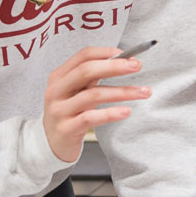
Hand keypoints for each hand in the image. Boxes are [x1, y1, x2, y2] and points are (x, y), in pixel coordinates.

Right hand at [42, 47, 149, 162]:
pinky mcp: (66, 129)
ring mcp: (59, 110)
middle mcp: (56, 91)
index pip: (83, 56)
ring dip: (122, 92)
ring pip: (93, 95)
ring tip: (144, 92)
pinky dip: (111, 113)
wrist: (51, 143)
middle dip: (115, 66)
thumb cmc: (69, 112)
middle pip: (86, 71)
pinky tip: (126, 111)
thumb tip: (123, 61)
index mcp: (59, 76)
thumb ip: (92, 77)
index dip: (107, 53)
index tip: (128, 54)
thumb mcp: (75, 91)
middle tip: (137, 66)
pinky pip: (91, 118)